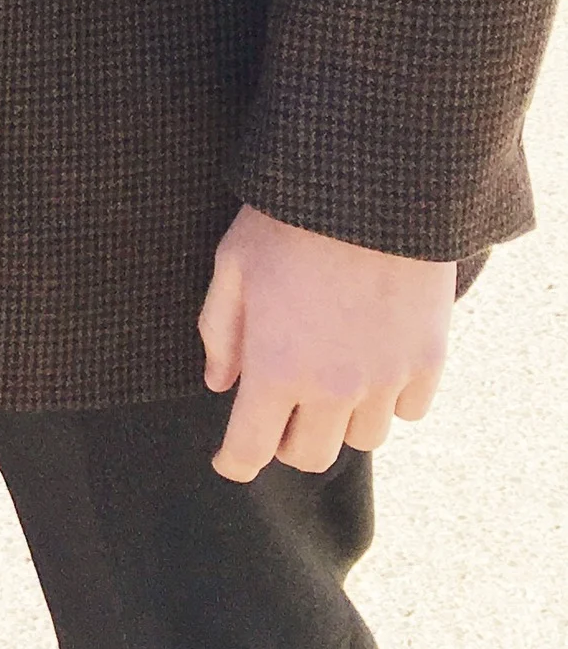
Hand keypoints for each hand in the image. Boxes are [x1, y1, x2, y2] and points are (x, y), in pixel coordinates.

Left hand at [198, 204, 454, 482]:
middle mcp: (333, 388)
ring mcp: (386, 379)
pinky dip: (390, 399)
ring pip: (363, 439)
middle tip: (280, 406)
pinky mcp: (428, 361)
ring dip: (341, 420)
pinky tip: (374, 363)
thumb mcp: (232, 265)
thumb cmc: (288, 219)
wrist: (372, 187)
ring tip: (330, 377)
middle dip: (288, 439)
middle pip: (310, 456)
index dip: (235, 461)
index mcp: (276, 369)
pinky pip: (409, 411)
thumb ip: (221, 331)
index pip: (251, 450)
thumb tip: (220, 382)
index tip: (231, 459)